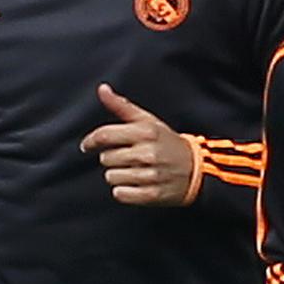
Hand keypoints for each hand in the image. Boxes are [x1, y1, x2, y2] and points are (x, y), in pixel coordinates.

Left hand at [79, 83, 194, 205]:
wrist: (196, 169)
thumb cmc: (167, 142)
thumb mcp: (147, 120)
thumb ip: (122, 106)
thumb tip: (102, 88)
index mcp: (145, 132)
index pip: (105, 135)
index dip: (91, 141)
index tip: (87, 146)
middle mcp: (148, 153)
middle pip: (106, 158)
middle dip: (112, 158)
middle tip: (126, 157)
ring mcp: (151, 175)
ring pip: (111, 177)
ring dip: (118, 175)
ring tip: (133, 170)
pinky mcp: (152, 194)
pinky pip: (120, 194)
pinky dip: (124, 191)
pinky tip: (135, 184)